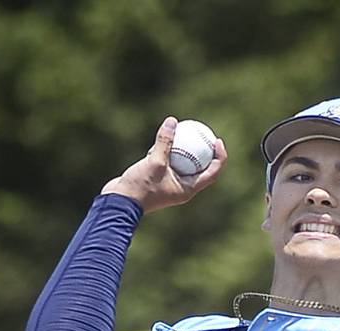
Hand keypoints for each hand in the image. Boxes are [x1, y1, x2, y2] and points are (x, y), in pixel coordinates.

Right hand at [100, 116, 227, 213]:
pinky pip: (168, 163)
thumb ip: (165, 142)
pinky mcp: (159, 179)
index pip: (212, 173)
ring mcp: (171, 184)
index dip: (219, 157)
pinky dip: (167, 151)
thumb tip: (172, 121)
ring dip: (183, 148)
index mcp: (189, 189)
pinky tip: (162, 138)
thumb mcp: (155, 161)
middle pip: (201, 167)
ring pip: (182, 163)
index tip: (217, 140)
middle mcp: (183, 188)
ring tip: (184, 131)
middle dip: (204, 150)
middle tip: (204, 132)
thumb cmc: (140, 186)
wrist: (120, 202)